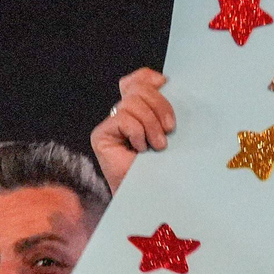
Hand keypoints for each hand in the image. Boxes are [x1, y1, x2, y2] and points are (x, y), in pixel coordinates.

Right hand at [89, 68, 176, 191]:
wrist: (152, 196)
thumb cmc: (165, 169)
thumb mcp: (171, 132)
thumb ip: (165, 110)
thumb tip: (167, 83)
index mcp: (140, 111)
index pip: (138, 80)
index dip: (149, 77)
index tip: (165, 84)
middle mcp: (122, 114)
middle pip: (138, 88)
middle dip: (160, 105)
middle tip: (170, 129)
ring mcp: (111, 125)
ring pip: (132, 102)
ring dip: (151, 124)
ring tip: (158, 145)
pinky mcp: (101, 135)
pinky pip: (123, 118)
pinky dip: (138, 132)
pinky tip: (140, 149)